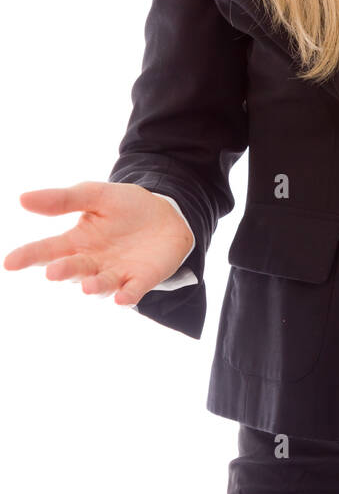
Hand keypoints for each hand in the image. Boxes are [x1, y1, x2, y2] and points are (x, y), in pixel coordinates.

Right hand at [4, 181, 194, 306]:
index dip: (28, 256)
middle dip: (63, 271)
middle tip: (53, 271)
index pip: (47, 251)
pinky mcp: (141, 279)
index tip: (10, 262)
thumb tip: (22, 198)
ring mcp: (116, 273)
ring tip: (88, 286)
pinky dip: (127, 296)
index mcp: (76, 242)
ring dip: (94, 286)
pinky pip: (132, 291)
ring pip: (101, 284)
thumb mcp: (95, 195)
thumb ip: (63, 200)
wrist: (167, 214)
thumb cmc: (125, 207)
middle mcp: (92, 262)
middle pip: (73, 269)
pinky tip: (123, 298)